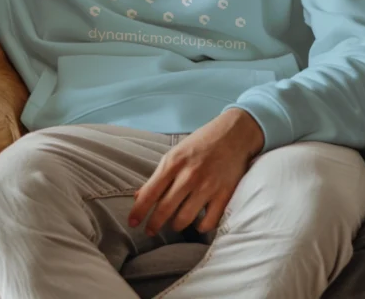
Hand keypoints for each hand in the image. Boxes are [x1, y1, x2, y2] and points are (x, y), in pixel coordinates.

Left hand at [128, 108, 263, 235]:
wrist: (233, 134)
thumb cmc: (200, 143)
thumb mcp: (175, 153)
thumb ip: (159, 176)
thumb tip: (139, 196)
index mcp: (173, 162)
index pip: (150, 192)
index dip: (139, 210)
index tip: (131, 223)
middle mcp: (189, 175)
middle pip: (165, 209)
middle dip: (154, 224)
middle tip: (149, 231)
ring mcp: (207, 186)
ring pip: (185, 219)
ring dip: (176, 225)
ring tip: (174, 224)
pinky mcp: (224, 195)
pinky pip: (208, 222)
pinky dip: (200, 227)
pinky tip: (197, 222)